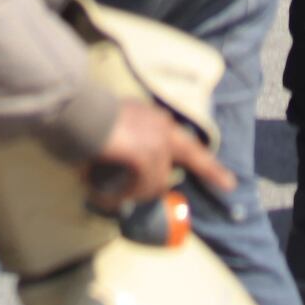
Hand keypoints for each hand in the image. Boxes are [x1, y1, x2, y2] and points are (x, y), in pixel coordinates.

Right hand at [83, 97, 231, 210]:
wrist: (75, 110)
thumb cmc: (84, 118)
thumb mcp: (113, 130)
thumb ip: (127, 148)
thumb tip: (125, 174)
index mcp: (154, 118)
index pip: (184, 141)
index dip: (203, 159)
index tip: (223, 175)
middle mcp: (161, 126)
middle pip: (192, 153)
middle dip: (211, 170)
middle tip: (229, 184)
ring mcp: (156, 140)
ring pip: (158, 180)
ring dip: (137, 191)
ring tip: (113, 194)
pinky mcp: (147, 155)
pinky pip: (144, 186)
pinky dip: (126, 193)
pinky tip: (110, 194)